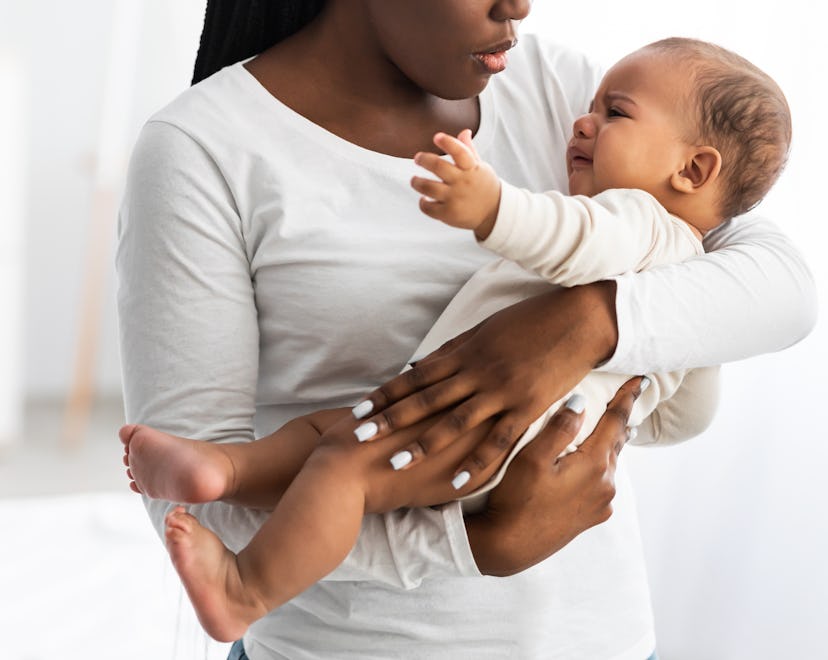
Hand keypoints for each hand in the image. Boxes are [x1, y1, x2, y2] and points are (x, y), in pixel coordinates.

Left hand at [351, 282, 617, 489]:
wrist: (579, 319)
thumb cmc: (531, 320)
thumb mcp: (485, 329)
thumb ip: (452, 351)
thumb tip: (418, 366)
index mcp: (465, 351)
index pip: (415, 377)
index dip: (386, 393)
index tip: (359, 409)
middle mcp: (477, 372)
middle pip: (426, 400)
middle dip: (390, 419)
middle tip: (359, 436)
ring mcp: (502, 391)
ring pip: (454, 422)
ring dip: (423, 443)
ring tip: (395, 461)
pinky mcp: (527, 408)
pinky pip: (497, 441)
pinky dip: (475, 462)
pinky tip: (455, 481)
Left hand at [411, 129, 501, 239]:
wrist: (494, 213)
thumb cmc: (483, 186)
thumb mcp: (480, 167)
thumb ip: (469, 150)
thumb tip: (464, 131)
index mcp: (471, 168)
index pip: (460, 152)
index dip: (448, 142)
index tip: (437, 137)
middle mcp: (462, 182)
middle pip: (438, 166)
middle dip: (424, 160)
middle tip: (418, 158)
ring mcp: (455, 199)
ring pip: (428, 187)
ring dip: (417, 182)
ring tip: (415, 180)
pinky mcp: (449, 214)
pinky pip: (428, 207)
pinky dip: (423, 203)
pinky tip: (424, 199)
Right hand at [466, 377, 644, 575]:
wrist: (509, 547)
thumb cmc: (516, 499)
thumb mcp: (532, 458)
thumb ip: (559, 428)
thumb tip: (581, 401)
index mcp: (595, 465)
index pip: (615, 421)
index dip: (627, 398)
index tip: (642, 380)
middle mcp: (605, 484)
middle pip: (616, 442)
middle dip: (622, 419)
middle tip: (632, 396)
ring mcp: (600, 504)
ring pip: (610, 463)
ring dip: (612, 443)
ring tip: (619, 428)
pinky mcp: (591, 517)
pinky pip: (602, 483)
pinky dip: (602, 466)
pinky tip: (596, 465)